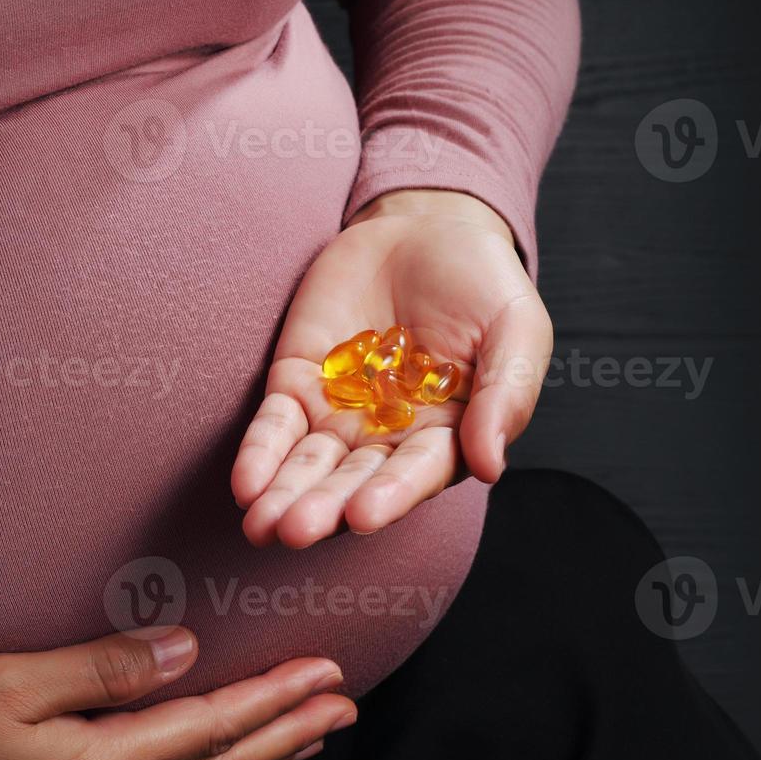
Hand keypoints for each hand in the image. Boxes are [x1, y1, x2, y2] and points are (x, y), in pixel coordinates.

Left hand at [232, 190, 551, 548]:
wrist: (426, 227)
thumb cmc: (483, 285)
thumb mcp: (515, 328)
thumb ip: (508, 394)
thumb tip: (491, 466)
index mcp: (447, 436)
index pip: (416, 474)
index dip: (390, 495)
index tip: (363, 515)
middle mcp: (388, 438)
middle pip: (353, 480)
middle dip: (323, 507)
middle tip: (294, 531)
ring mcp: (339, 412)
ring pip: (307, 463)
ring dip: (283, 494)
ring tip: (260, 525)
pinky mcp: (299, 381)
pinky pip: (275, 424)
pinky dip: (259, 452)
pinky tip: (245, 483)